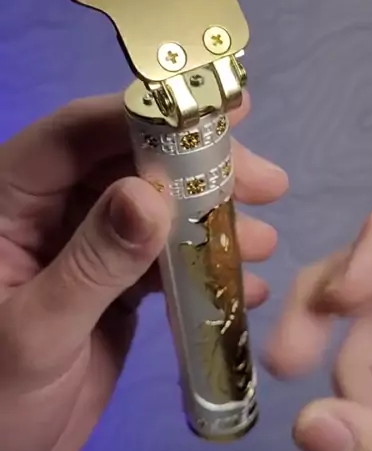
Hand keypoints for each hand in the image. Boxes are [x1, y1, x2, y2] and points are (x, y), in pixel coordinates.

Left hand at [0, 93, 287, 450]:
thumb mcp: (36, 334)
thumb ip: (92, 264)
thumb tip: (151, 193)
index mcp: (7, 201)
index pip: (75, 135)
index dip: (144, 116)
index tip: (218, 115)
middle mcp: (47, 210)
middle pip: (128, 163)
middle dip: (199, 169)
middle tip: (265, 184)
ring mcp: (84, 245)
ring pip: (155, 208)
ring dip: (212, 221)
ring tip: (263, 243)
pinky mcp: (111, 282)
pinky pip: (162, 259)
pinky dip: (205, 269)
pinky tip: (246, 288)